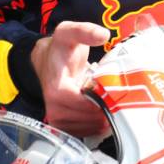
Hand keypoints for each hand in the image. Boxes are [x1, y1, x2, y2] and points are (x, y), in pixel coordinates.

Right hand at [30, 21, 110, 136]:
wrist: (46, 61)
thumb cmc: (60, 48)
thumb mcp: (69, 32)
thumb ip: (85, 31)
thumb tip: (103, 35)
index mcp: (57, 91)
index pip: (87, 105)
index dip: (105, 98)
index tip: (117, 88)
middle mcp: (55, 110)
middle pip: (91, 118)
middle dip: (107, 106)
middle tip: (117, 92)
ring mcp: (59, 121)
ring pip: (91, 127)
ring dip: (104, 115)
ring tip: (109, 98)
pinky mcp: (64, 127)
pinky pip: (87, 132)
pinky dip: (98, 122)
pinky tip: (102, 107)